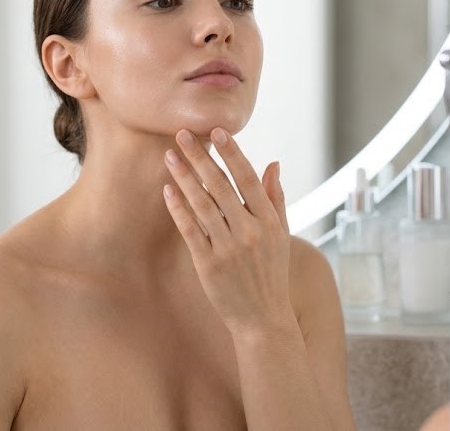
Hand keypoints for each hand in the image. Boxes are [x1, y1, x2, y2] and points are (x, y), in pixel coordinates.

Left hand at [162, 127, 293, 335]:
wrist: (262, 318)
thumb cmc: (271, 273)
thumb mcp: (281, 234)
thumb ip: (275, 198)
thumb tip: (273, 163)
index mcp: (269, 221)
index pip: (248, 179)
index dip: (232, 153)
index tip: (217, 131)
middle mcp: (249, 231)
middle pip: (220, 186)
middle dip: (199, 157)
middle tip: (181, 134)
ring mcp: (228, 248)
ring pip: (202, 204)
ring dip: (184, 177)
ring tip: (169, 156)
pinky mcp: (208, 264)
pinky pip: (190, 230)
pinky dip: (178, 209)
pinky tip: (168, 190)